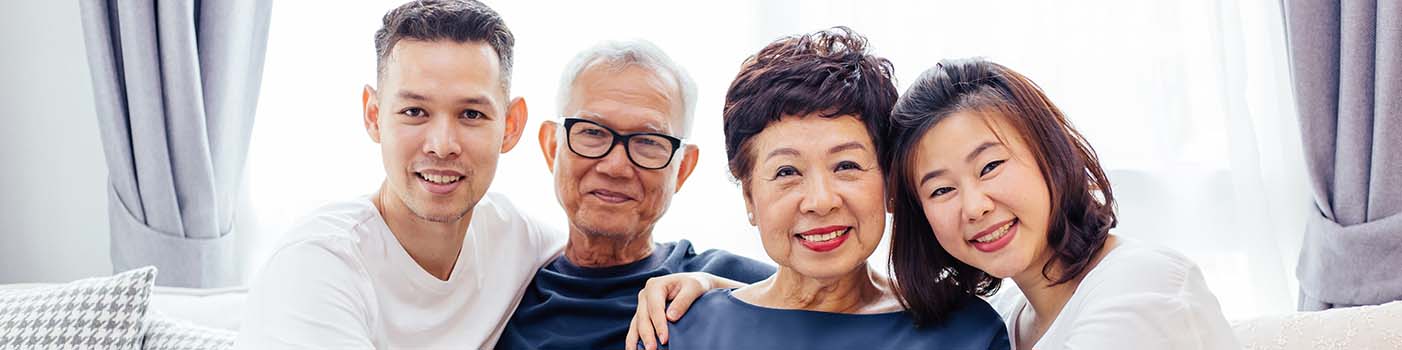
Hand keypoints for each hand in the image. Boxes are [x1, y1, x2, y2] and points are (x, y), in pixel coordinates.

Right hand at [625, 272, 743, 349]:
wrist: (694, 285)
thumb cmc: (695, 285)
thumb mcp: (694, 288)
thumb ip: (683, 301)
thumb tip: (670, 317)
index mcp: (655, 285)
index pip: (655, 307)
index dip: (658, 324)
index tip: (664, 340)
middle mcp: (645, 295)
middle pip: (643, 317)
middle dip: (647, 335)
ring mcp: (642, 305)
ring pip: (636, 324)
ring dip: (636, 340)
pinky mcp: (643, 314)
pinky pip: (635, 328)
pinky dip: (634, 339)